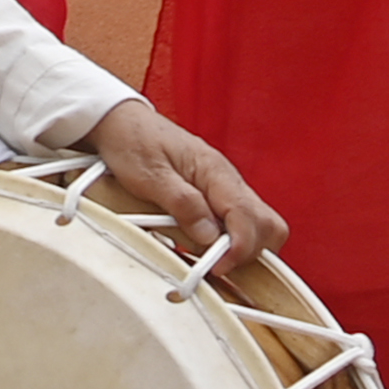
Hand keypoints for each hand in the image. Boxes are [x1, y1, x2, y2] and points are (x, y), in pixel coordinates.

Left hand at [76, 99, 288, 271]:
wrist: (121, 122)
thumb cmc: (133, 142)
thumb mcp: (148, 174)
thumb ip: (182, 203)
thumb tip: (209, 236)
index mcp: (215, 172)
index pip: (248, 216)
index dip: (239, 247)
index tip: (218, 266)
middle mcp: (228, 180)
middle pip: (267, 224)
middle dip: (248, 251)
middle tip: (214, 265)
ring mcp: (225, 189)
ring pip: (258, 226)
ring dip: (240, 249)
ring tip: (207, 259)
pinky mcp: (216, 196)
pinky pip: (237, 223)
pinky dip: (228, 241)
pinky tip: (203, 247)